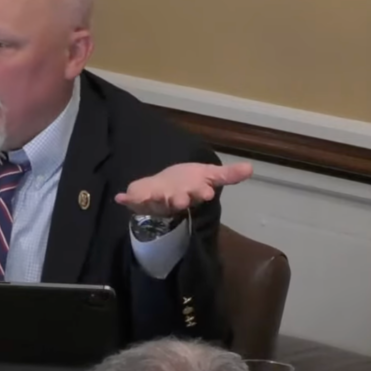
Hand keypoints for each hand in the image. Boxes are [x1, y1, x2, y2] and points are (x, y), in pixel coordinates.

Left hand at [115, 162, 253, 216]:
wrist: (165, 185)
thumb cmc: (188, 181)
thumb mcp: (208, 174)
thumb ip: (228, 174)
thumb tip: (251, 168)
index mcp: (192, 192)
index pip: (199, 193)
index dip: (201, 193)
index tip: (207, 192)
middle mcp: (174, 199)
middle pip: (177, 201)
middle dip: (179, 200)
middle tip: (181, 200)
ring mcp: (156, 201)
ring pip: (156, 202)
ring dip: (154, 199)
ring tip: (152, 195)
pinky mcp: (140, 200)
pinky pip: (133, 200)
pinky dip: (126, 199)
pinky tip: (120, 198)